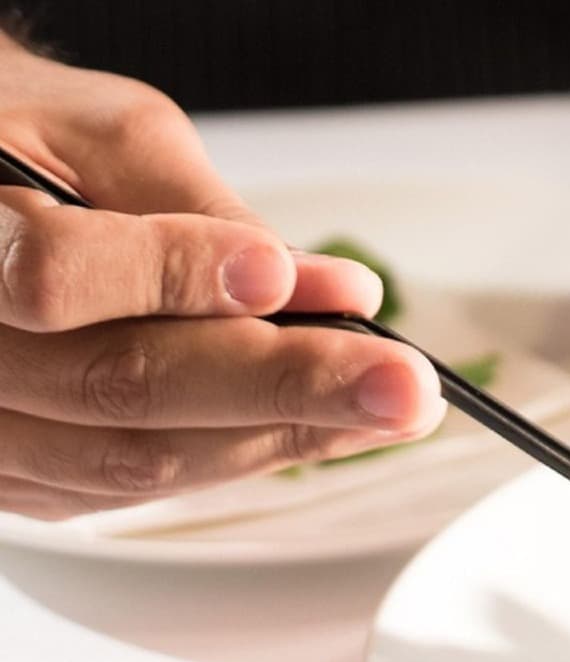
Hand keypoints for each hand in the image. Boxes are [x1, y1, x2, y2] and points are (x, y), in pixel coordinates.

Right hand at [0, 40, 444, 519]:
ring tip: (392, 408)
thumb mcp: (107, 137)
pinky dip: (243, 455)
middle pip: (121, 389)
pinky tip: (326, 429)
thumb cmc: (30, 146)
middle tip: (403, 385)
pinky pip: (138, 487)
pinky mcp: (24, 478)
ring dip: (285, 436)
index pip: (54, 276)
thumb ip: (196, 208)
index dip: (176, 276)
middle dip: (285, 387)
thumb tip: (307, 287)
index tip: (287, 276)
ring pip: (138, 458)